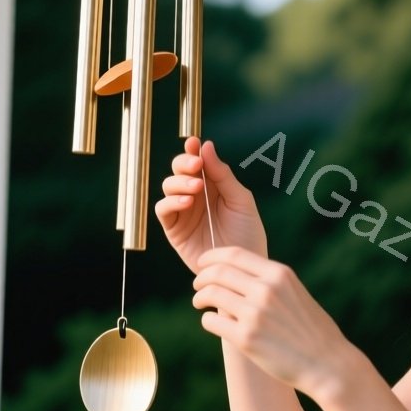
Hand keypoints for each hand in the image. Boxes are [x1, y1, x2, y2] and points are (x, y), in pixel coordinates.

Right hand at [156, 137, 268, 273]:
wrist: (244, 268)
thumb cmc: (248, 234)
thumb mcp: (241, 200)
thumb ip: (223, 175)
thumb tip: (206, 146)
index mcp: (212, 186)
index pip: (196, 162)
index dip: (191, 151)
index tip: (193, 143)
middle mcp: (195, 196)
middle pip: (178, 171)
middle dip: (184, 164)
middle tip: (196, 166)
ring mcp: (183, 212)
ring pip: (168, 187)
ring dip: (179, 182)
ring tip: (196, 188)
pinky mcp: (174, 230)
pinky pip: (163, 210)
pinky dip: (171, 202)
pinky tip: (188, 202)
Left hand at [191, 246, 362, 400]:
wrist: (327, 364)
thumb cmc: (310, 330)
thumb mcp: (295, 293)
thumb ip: (269, 282)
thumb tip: (234, 275)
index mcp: (279, 274)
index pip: (234, 254)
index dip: (212, 256)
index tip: (204, 263)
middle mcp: (266, 290)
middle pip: (218, 272)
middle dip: (201, 277)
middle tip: (198, 285)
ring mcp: (255, 314)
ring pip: (210, 294)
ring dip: (200, 298)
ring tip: (200, 303)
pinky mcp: (246, 338)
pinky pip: (211, 321)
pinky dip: (207, 320)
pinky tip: (214, 323)